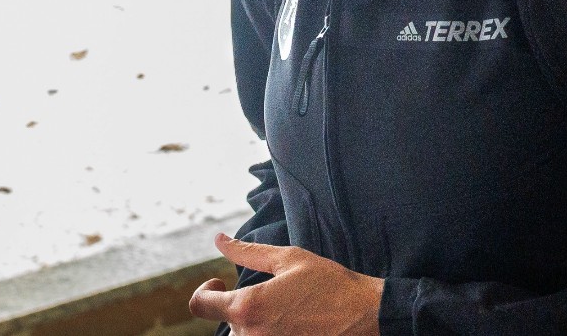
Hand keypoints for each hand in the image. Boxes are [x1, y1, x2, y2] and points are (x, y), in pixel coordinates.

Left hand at [190, 234, 382, 335]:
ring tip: (284, 310)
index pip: (200, 305)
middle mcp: (252, 335)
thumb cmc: (330, 284)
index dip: (205, 292)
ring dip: (253, 323)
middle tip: (268, 294)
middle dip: (238, 307)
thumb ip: (248, 251)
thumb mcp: (290, 259)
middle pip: (224, 323)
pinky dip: (267, 332)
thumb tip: (219, 241)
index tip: (220, 283)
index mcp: (249, 306)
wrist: (366, 316)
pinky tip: (290, 323)